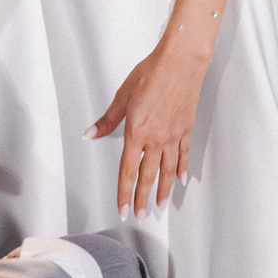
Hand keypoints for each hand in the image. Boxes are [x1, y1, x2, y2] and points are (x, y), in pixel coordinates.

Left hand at [88, 37, 210, 216]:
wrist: (180, 62)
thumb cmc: (151, 74)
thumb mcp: (123, 96)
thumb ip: (108, 120)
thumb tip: (91, 134)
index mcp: (137, 132)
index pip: (128, 171)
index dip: (124, 193)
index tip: (123, 209)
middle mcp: (156, 139)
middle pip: (148, 176)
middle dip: (143, 198)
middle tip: (141, 215)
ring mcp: (174, 136)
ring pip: (168, 171)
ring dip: (162, 190)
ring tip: (160, 205)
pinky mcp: (186, 130)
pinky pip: (183, 156)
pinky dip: (181, 170)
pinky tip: (180, 180)